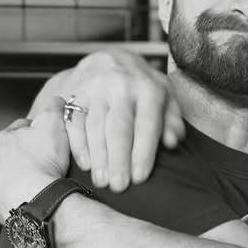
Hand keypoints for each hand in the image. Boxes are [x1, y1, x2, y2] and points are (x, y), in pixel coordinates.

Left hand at [0, 110, 68, 223]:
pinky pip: (6, 200)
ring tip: (40, 183)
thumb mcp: (53, 124)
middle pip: (10, 155)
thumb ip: (53, 107)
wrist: (37, 202)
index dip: (38, 133)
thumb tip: (56, 100)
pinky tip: (31, 199)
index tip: (49, 140)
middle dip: (26, 157)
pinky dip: (17, 199)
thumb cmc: (44, 163)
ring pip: (6, 178)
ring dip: (20, 179)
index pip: (19, 129)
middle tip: (47, 162)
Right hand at [60, 51, 183, 191]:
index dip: (143, 152)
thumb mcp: (166, 98)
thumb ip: (173, 120)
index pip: (146, 124)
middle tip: (119, 187)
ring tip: (102, 182)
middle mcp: (121, 85)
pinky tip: (84, 164)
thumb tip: (172, 142)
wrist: (111, 60)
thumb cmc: (144, 88)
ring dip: (98, 156)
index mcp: (148, 88)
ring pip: (95, 125)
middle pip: (118, 127)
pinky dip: (78, 144)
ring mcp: (95, 88)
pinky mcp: (76, 93)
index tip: (140, 178)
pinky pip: (74, 120)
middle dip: (118, 159)